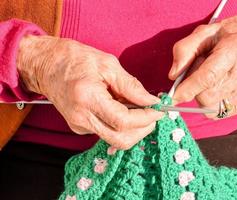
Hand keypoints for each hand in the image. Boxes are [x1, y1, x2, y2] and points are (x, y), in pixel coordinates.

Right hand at [17, 35, 162, 148]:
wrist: (47, 65)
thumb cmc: (75, 59)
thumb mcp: (108, 65)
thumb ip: (131, 86)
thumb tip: (150, 101)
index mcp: (88, 98)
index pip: (123, 121)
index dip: (146, 118)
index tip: (158, 110)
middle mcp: (81, 117)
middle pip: (120, 139)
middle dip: (143, 130)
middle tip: (153, 114)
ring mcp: (79, 125)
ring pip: (115, 139)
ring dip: (133, 128)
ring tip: (137, 108)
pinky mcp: (79, 127)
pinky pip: (107, 132)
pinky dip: (121, 125)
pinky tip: (121, 109)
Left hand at [169, 16, 236, 117]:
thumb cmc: (226, 37)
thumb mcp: (203, 33)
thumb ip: (184, 50)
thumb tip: (173, 76)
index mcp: (235, 49)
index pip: (208, 76)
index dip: (188, 88)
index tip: (173, 97)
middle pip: (207, 96)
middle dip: (194, 90)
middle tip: (197, 75)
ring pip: (212, 107)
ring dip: (202, 96)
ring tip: (211, 80)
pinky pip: (220, 112)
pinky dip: (212, 103)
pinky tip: (219, 87)